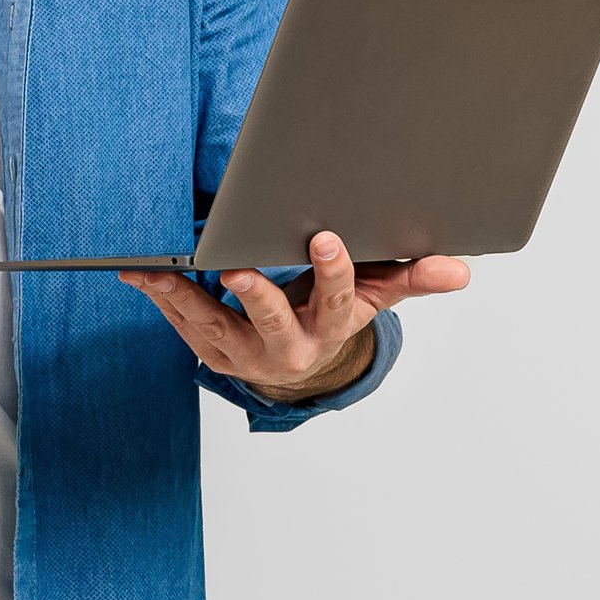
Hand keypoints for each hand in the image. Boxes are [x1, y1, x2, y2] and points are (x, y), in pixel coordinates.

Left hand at [117, 231, 471, 400]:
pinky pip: (183, 325)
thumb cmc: (334, 314)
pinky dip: (161, 298)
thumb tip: (460, 270)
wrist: (298, 362)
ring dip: (184, 297)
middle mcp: (288, 347)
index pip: (340, 300)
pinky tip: (140, 274)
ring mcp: (245, 353)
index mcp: (330, 328)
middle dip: (256, 295)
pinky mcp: (211, 352)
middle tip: (235, 269)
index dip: (335, 271)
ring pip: (214, 326)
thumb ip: (412, 278)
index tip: (324, 237)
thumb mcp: (375, 298)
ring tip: (158, 271)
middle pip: (274, 321)